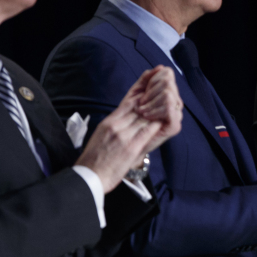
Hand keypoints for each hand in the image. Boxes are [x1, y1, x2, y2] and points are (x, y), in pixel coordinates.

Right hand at [76, 71, 162, 191]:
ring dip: (157, 107)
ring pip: (143, 115)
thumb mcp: (100, 136)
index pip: (128, 101)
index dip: (141, 89)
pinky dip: (156, 122)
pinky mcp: (130, 147)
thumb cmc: (93, 160)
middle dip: (152, 93)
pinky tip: (165, 117)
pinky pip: (146, 131)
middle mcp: (116, 125)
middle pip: (137, 104)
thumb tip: (128, 118)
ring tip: (169, 97)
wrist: (87, 177)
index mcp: (109, 122)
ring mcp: (123, 135)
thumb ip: (114, 125)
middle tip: (164, 83)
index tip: (150, 80)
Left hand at [134, 66, 182, 153]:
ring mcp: (176, 115)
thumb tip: (160, 67)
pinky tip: (147, 116)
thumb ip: (145, 81)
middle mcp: (175, 104)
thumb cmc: (127, 121)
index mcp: (167, 95)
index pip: (167, 74)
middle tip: (141, 104)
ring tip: (142, 111)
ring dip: (151, 101)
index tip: (142, 93)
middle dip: (151, 91)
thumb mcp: (134, 96)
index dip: (153, 79)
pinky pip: (169, 107)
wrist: (123, 144)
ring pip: (168, 93)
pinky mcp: (174, 126)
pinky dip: (156, 109)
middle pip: (168, 82)